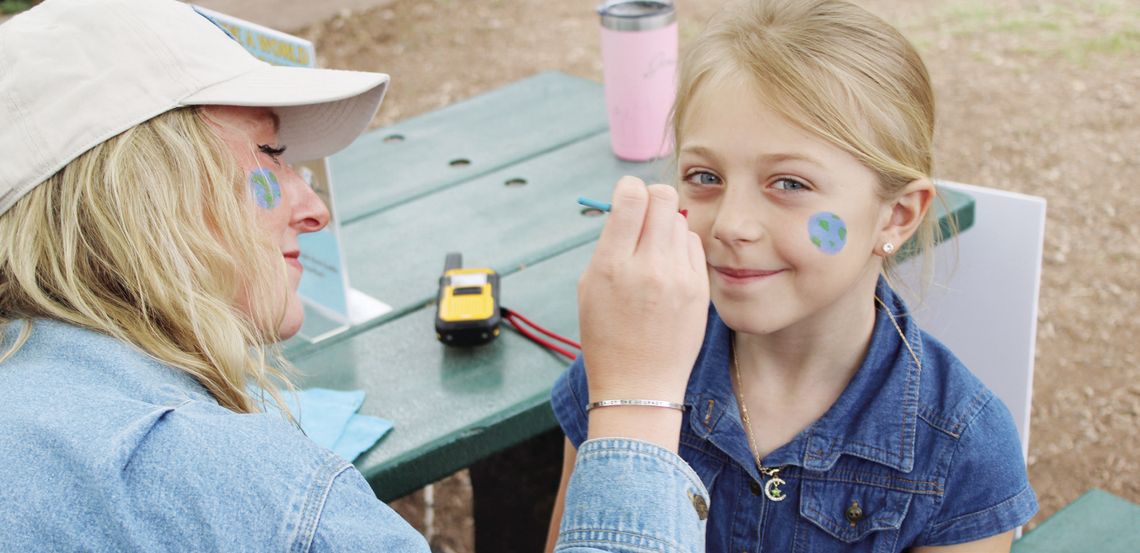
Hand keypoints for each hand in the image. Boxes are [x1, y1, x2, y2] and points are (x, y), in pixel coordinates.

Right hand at [577, 177, 708, 448]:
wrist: (639, 383)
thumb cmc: (607, 335)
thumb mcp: (590, 287)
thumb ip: (610, 243)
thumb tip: (630, 206)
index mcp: (612, 264)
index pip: (631, 196)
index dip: (629, 189)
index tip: (627, 198)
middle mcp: (648, 267)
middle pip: (664, 198)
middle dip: (652, 199)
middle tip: (646, 215)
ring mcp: (679, 278)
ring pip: (681, 220)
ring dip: (667, 226)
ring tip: (655, 252)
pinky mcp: (700, 289)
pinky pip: (694, 245)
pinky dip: (681, 248)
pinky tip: (670, 270)